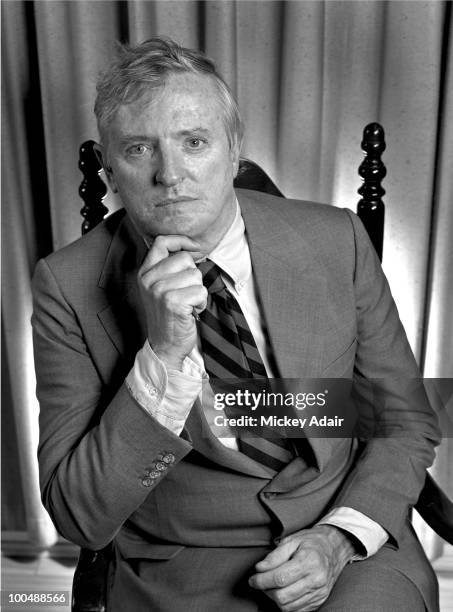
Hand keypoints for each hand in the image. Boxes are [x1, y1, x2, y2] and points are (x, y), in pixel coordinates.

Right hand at [138, 235, 206, 370]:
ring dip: (198, 291)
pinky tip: (191, 312)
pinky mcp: (173, 302)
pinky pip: (200, 291)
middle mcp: (149, 280)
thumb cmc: (167, 316)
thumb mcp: (159, 288)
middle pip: (185, 259)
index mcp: (144, 273)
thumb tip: (190, 248)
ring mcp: (160, 291)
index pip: (162, 242)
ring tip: (187, 304)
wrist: (164, 346)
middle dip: (193, 276)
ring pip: (195, 275)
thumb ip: (167, 267)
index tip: (195, 248)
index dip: (181, 241)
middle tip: (186, 293)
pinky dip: (201, 303)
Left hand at [248, 525, 355, 610]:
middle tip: (261, 581)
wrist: (334, 548)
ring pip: (288, 607)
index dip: (261, 581)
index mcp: (309, 561)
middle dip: (266, 590)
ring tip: (271, 586)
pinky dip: (286, 604)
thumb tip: (260, 569)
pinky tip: (283, 591)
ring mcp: (319, 593)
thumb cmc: (312, 542)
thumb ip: (275, 555)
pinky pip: (297, 610)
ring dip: (274, 599)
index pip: (279, 578)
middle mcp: (316, 580)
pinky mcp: (320, 600)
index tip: (252, 579)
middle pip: (283, 596)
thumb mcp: (292, 540)